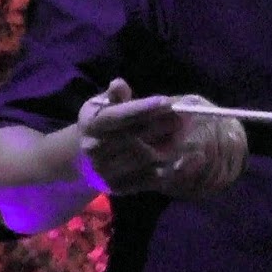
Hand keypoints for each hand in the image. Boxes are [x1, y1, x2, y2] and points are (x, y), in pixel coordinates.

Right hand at [77, 79, 246, 198]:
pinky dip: (168, 167)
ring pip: (145, 158)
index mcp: (91, 125)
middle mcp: (94, 150)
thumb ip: (114, 95)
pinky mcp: (118, 187)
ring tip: (183, 131)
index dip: (142, 109)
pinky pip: (149, 178)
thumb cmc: (103, 123)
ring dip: (168, 144)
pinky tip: (181, 154)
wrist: (86, 158)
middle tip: (184, 115)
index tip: (166, 102)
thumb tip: (119, 84)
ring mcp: (105, 171)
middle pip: (134, 138)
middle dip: (162, 125)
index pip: (117, 117)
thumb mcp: (102, 105)